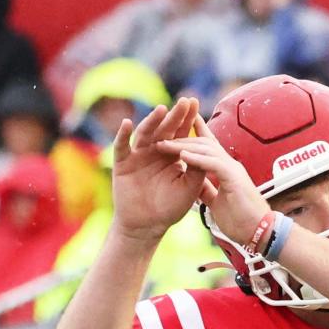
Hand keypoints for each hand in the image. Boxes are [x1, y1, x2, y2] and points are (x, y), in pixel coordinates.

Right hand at [111, 98, 206, 243]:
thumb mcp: (189, 188)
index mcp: (171, 155)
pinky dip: (122, 135)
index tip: (195, 103)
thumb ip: (198, 168)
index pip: (180, 133)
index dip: (187, 119)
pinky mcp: (122, 162)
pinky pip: (121, 146)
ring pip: (145, 134)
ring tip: (161, 110)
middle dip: (174, 116)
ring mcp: (137, 155)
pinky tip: (127, 123)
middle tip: (184, 102)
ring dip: (152, 121)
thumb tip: (207, 147)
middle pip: (164, 129)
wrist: (147, 226)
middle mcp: (154, 150)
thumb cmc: (169, 208)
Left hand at [157, 114, 269, 245]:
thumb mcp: (218, 204)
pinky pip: (212, 163)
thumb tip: (196, 186)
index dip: (194, 135)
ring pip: (206, 149)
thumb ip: (208, 191)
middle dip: (182, 137)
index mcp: (226, 170)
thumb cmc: (242, 222)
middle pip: (204, 143)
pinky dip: (196, 158)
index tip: (176, 128)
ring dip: (183, 145)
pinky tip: (181, 155)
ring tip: (164, 144)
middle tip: (161, 134)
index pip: (208, 148)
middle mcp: (230, 165)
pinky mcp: (234, 178)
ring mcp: (233, 169)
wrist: (260, 234)